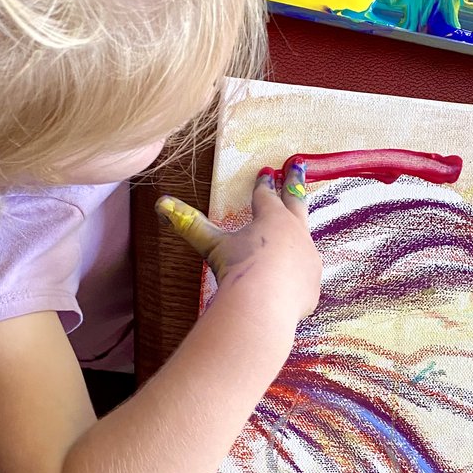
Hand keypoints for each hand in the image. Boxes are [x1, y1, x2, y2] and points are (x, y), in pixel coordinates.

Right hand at [156, 161, 321, 324]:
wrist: (264, 307)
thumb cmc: (238, 269)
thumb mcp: (213, 245)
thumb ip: (191, 224)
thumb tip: (160, 204)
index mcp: (272, 218)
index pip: (266, 195)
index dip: (263, 184)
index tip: (266, 172)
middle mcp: (296, 233)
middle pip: (296, 202)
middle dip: (294, 181)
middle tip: (297, 165)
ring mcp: (308, 258)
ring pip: (305, 238)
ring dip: (299, 230)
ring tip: (297, 226)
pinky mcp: (312, 283)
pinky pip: (305, 272)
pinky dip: (298, 270)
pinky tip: (292, 275)